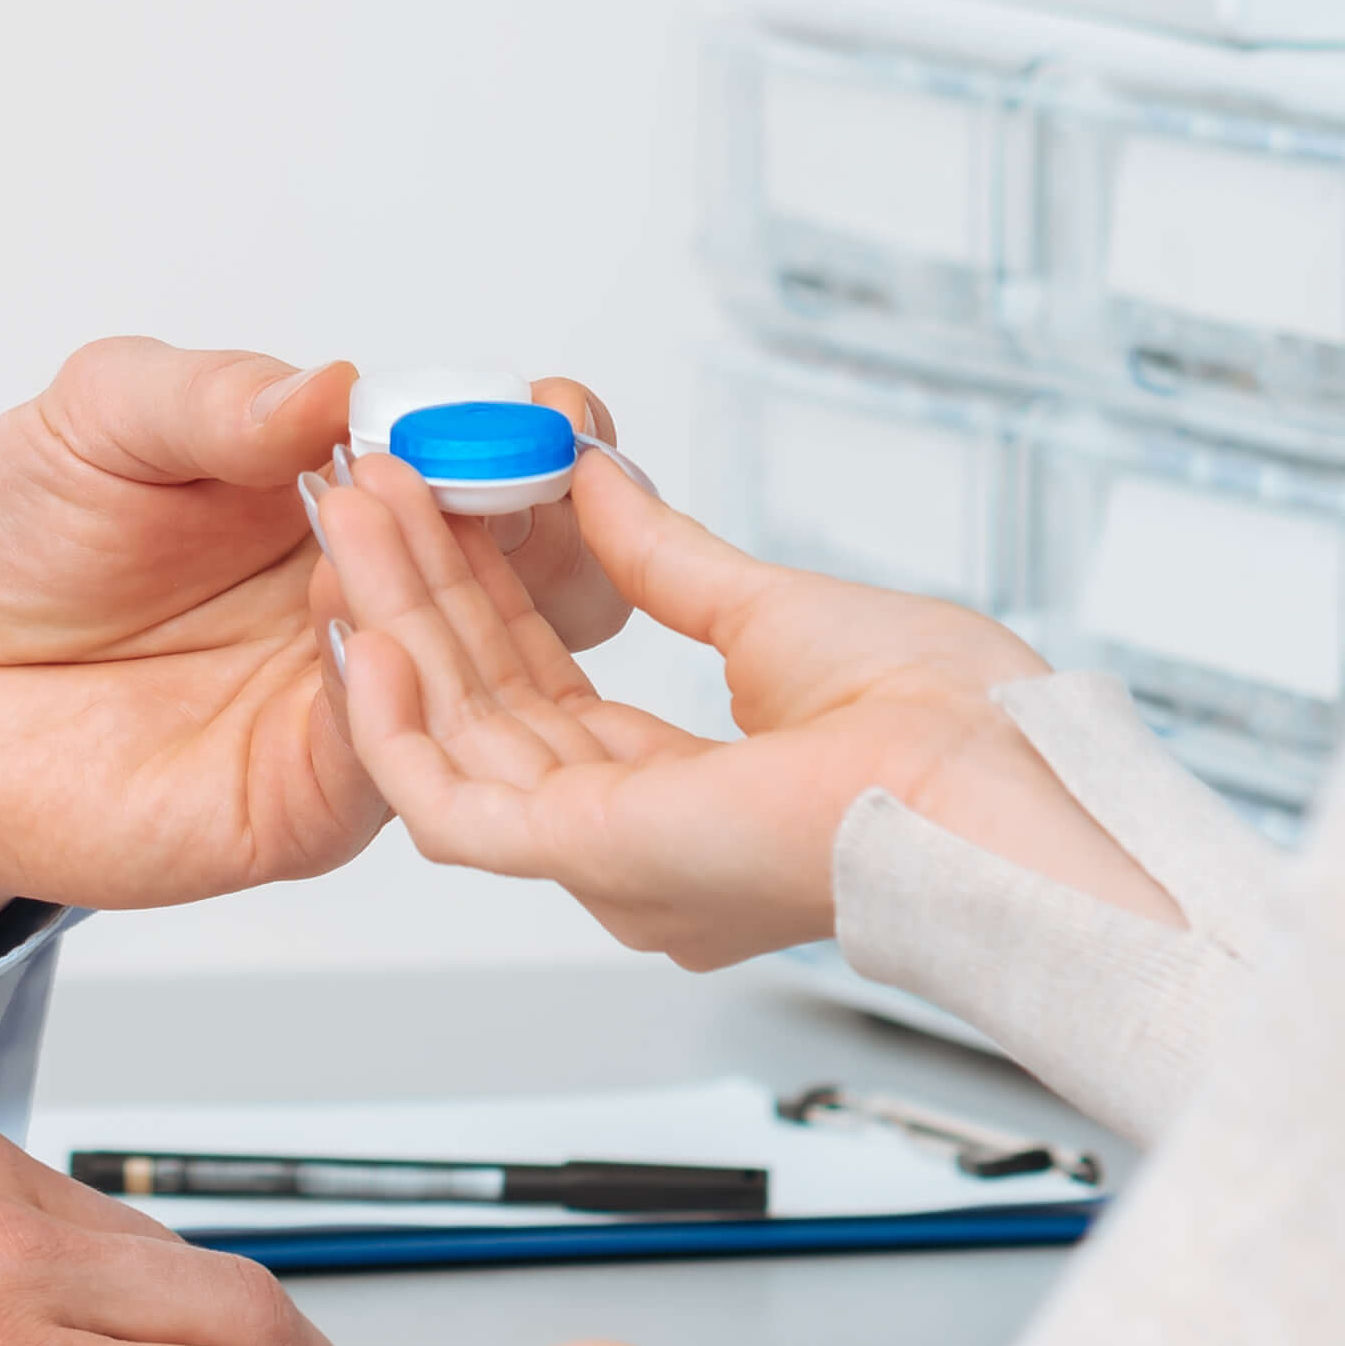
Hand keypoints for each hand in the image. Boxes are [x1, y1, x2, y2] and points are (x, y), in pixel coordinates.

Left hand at [0, 345, 630, 950]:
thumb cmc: (24, 541)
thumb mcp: (96, 421)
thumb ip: (212, 399)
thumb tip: (333, 384)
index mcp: (357, 483)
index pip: (494, 453)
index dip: (531, 430)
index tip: (540, 409)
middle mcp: (385, 591)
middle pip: (540, 566)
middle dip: (546, 516)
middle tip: (502, 472)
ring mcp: (363, 696)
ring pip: (491, 668)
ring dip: (469, 596)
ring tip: (387, 534)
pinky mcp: (317, 796)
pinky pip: (398, 759)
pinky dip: (394, 697)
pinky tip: (351, 635)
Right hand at [322, 446, 1162, 967]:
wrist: (992, 776)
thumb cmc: (945, 726)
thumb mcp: (772, 611)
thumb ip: (666, 562)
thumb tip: (594, 482)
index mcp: (690, 814)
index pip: (546, 703)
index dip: (479, 603)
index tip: (432, 514)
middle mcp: (638, 855)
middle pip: (487, 715)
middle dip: (419, 597)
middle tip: (364, 495)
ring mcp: (612, 863)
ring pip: (455, 743)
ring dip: (395, 625)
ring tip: (352, 521)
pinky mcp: (594, 857)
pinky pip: (444, 808)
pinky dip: (391, 726)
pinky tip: (367, 633)